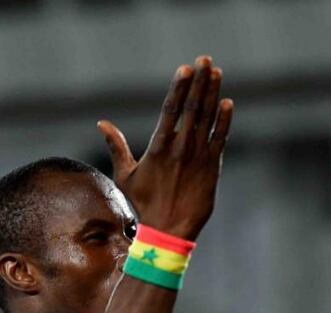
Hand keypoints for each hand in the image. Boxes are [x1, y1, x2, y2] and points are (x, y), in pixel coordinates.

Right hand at [98, 56, 232, 240]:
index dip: (179, 87)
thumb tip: (101, 124)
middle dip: (200, 82)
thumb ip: (116, 145)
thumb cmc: (141, 205)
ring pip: (208, 118)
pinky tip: (228, 104)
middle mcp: (180, 148)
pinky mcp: (212, 169)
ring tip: (216, 73)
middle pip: (193, 107)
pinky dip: (224, 121)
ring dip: (213, 94)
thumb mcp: (125, 174)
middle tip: (205, 60)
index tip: (186, 68)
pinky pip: (220, 139)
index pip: (170, 109)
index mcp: (158, 147)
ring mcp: (198, 157)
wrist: (166, 233)